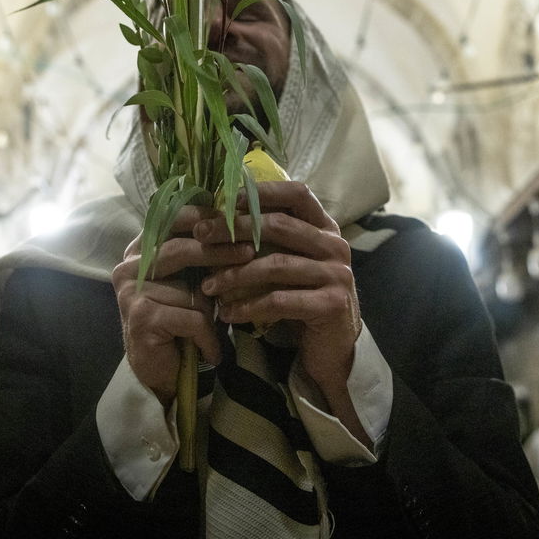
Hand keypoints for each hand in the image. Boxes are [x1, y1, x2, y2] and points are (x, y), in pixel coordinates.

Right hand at [112, 207, 254, 405]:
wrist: (162, 372)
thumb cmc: (182, 320)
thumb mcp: (193, 280)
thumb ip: (203, 252)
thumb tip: (240, 221)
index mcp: (140, 249)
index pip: (170, 219)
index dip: (205, 217)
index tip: (237, 219)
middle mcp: (129, 266)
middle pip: (180, 248)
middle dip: (219, 250)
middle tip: (250, 252)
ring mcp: (130, 292)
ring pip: (189, 287)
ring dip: (213, 305)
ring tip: (225, 317)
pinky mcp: (140, 317)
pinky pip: (191, 317)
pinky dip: (208, 337)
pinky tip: (212, 352)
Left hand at [194, 182, 359, 395]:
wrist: (332, 346)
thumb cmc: (303, 297)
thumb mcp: (291, 262)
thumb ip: (271, 240)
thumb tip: (220, 216)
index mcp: (326, 227)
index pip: (298, 194)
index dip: (264, 192)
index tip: (228, 200)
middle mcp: (335, 245)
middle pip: (280, 226)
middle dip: (235, 229)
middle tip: (201, 236)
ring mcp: (337, 274)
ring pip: (276, 265)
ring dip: (235, 274)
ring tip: (207, 285)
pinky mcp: (330, 305)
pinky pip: (279, 301)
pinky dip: (248, 306)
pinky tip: (227, 313)